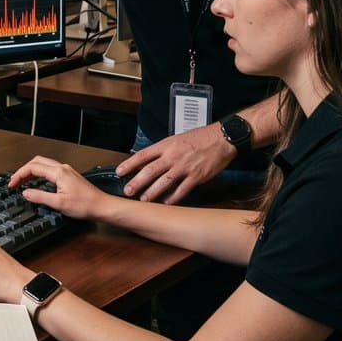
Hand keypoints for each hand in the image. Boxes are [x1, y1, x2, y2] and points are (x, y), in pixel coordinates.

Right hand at [7, 156, 114, 220]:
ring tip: (22, 181)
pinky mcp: (69, 176)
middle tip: (14, 181)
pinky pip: (50, 169)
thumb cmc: (85, 205)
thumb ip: (40, 197)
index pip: (32, 168)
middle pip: (36, 162)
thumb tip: (25, 193)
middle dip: (23, 170)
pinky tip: (37, 182)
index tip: (12, 184)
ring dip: (31, 171)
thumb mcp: (59, 204)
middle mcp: (62, 168)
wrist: (101, 206)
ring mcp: (66, 171)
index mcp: (58, 172)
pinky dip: (39, 173)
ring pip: (43, 164)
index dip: (19, 175)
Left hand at [119, 124, 236, 202]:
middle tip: (128, 191)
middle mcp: (173, 156)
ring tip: (144, 199)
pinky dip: (174, 197)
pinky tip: (166, 203)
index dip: (129, 164)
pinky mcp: (197, 176)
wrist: (221, 138)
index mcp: (166, 145)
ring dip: (152, 192)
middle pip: (150, 170)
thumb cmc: (200, 138)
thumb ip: (163, 151)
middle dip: (137, 182)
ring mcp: (184, 167)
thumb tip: (149, 161)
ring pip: (164, 182)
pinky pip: (182, 189)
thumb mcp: (176, 139)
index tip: (119, 172)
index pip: (143, 155)